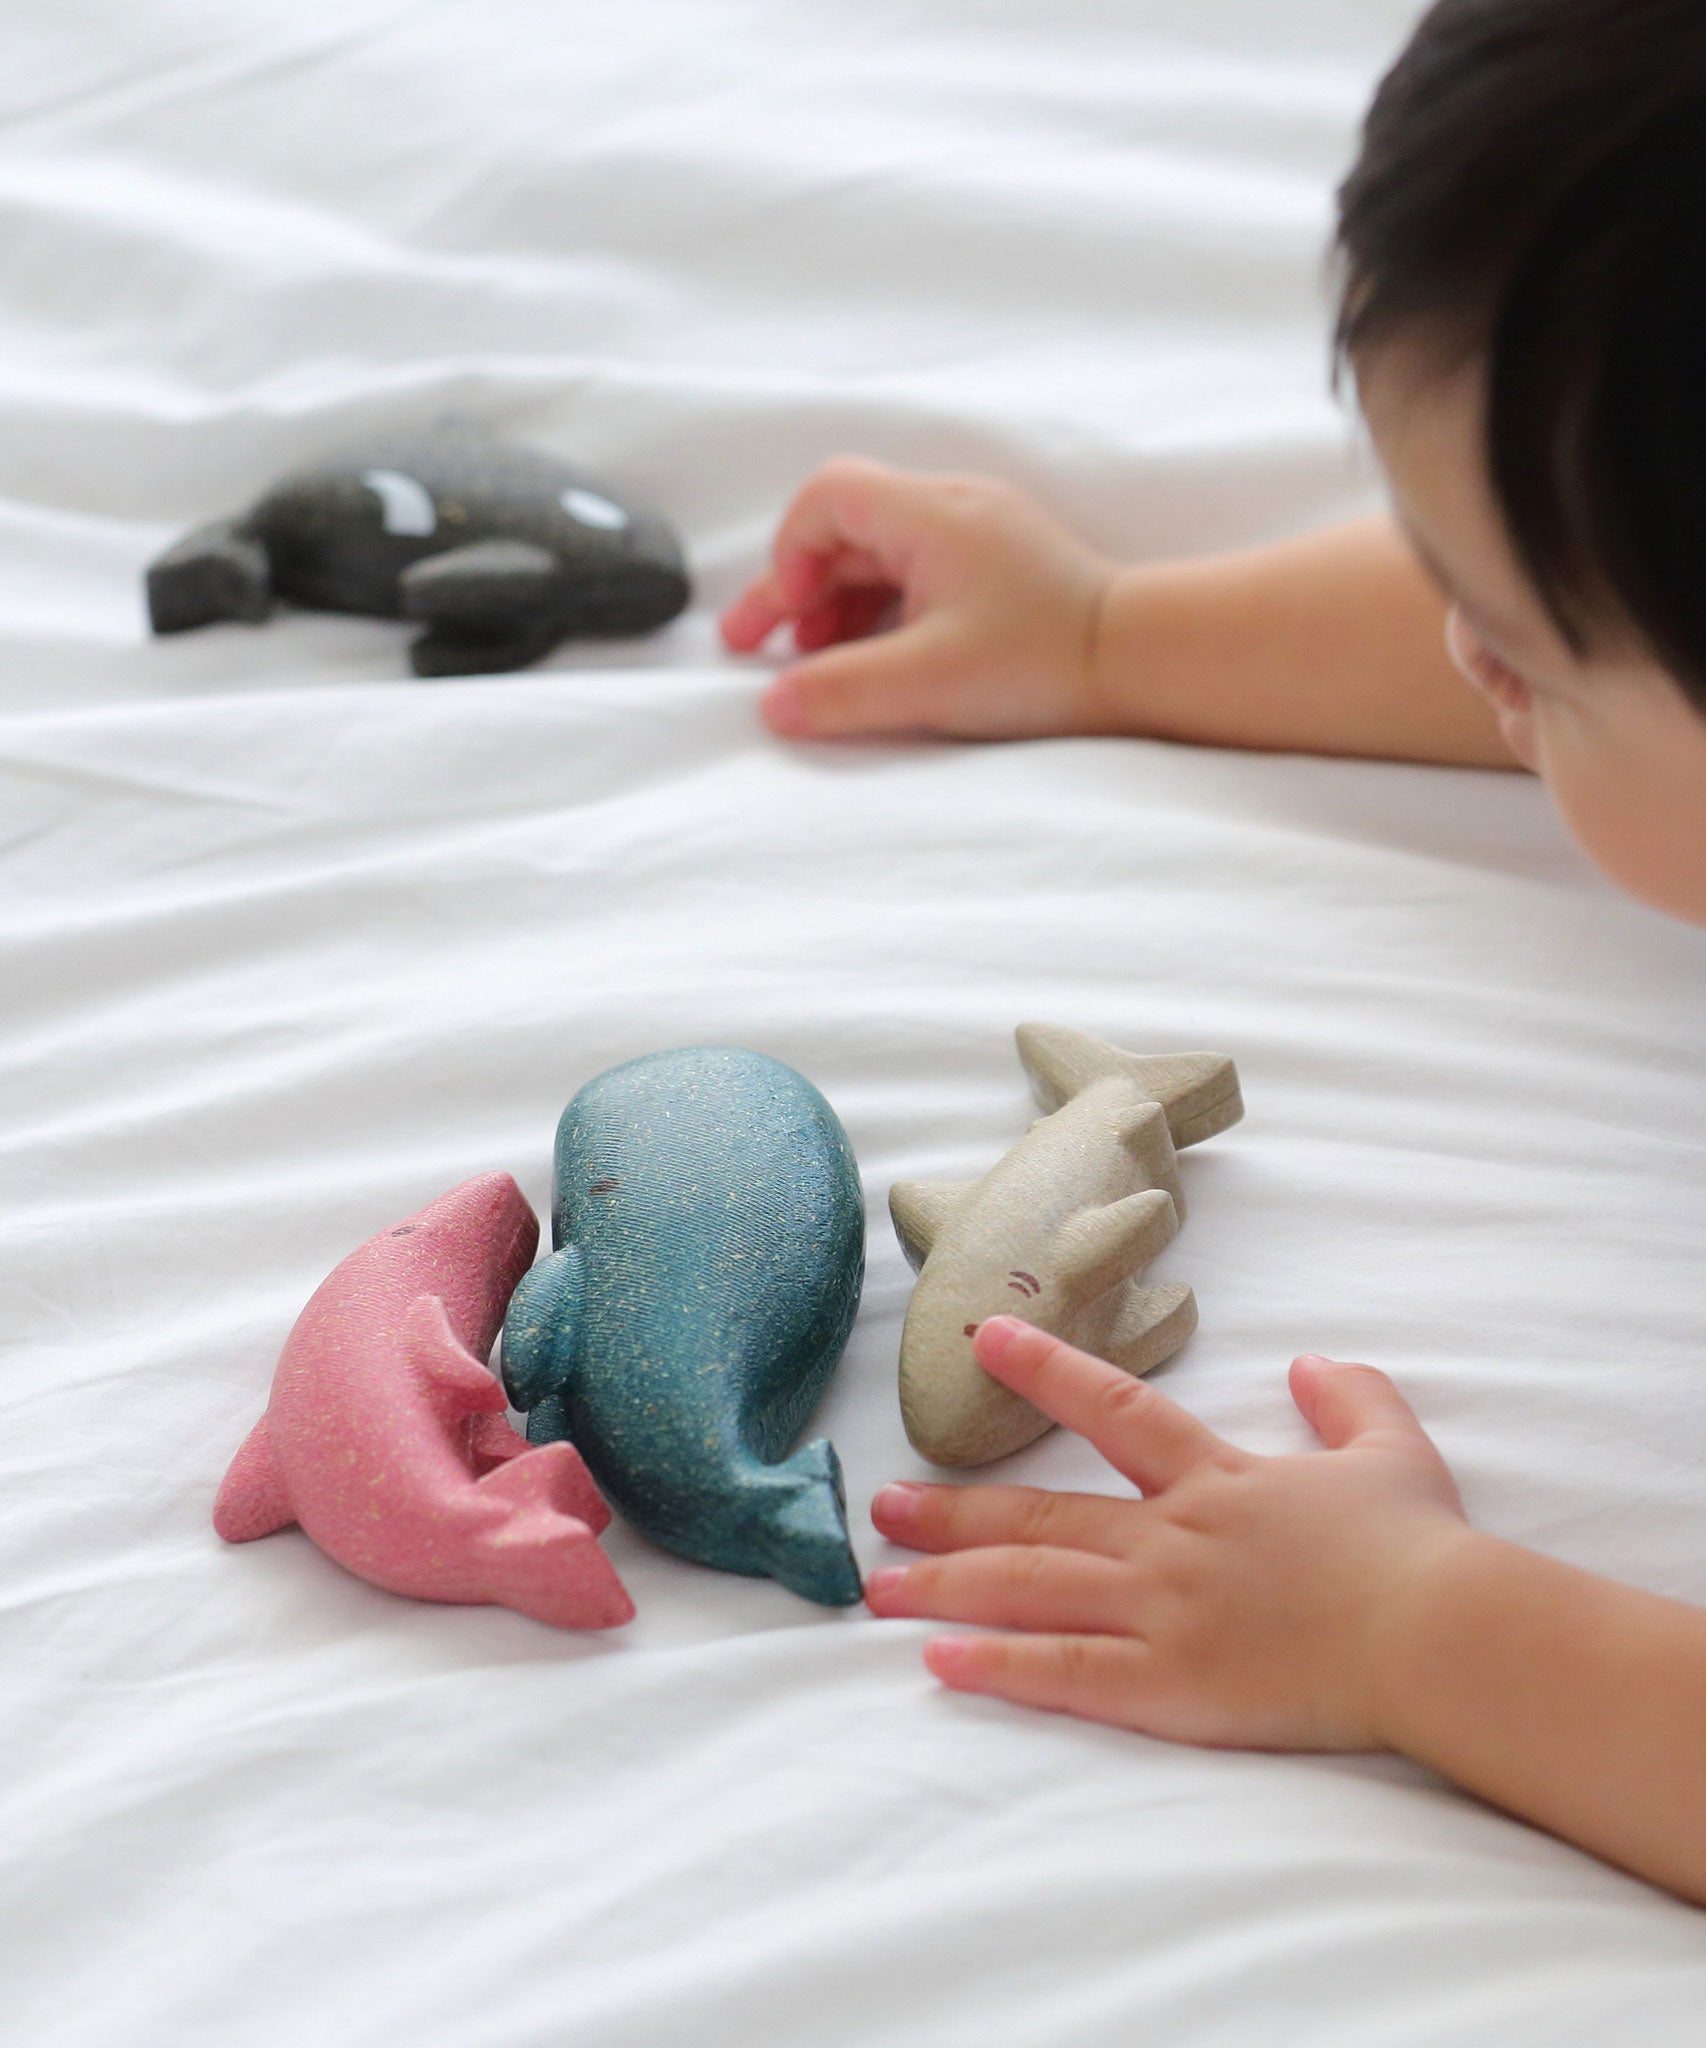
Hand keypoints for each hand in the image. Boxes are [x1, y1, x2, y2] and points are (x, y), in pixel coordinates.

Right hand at [719, 456, 1119, 739]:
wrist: (1143, 661)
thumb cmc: (1048, 660)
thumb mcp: (929, 682)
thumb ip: (842, 692)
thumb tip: (774, 705)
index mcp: (931, 514)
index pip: (827, 497)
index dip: (788, 553)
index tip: (787, 617)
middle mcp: (953, 509)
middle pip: (844, 529)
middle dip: (796, 587)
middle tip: (758, 645)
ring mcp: (979, 536)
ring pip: (878, 554)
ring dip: (835, 604)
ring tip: (813, 659)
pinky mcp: (998, 568)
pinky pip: (915, 574)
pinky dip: (879, 610)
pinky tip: (872, 657)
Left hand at [865, 1316, 1473, 1750]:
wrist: (1441, 1634)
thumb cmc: (1421, 1548)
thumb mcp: (1391, 1451)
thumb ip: (1347, 1399)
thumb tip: (1312, 1361)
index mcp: (1215, 1480)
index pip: (1113, 1407)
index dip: (1046, 1371)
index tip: (985, 1341)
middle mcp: (1171, 1538)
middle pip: (1039, 1517)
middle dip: (954, 1512)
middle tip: (879, 1507)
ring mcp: (1164, 1611)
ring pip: (1032, 1590)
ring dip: (947, 1585)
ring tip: (879, 1588)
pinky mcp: (1173, 1686)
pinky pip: (1068, 1672)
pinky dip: (999, 1665)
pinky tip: (939, 1661)